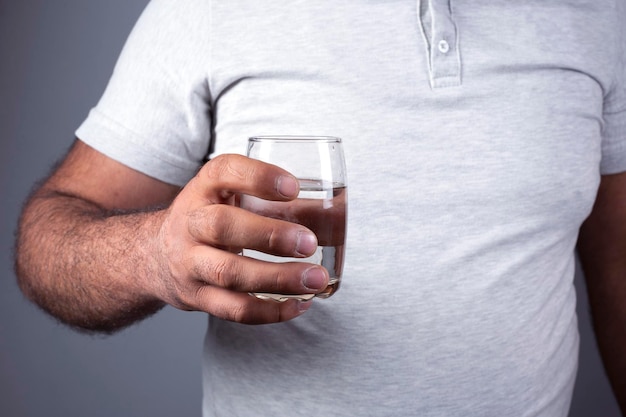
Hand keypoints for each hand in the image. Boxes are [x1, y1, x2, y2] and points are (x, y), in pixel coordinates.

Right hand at [152, 154, 329, 323]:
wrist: (155, 255)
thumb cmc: (209, 218)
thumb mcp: (227, 197)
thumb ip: (272, 199)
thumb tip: (338, 208)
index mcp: (202, 189)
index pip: (223, 172)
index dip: (258, 177)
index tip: (293, 186)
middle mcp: (190, 223)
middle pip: (222, 227)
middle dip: (269, 235)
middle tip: (309, 242)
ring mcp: (189, 263)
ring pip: (229, 274)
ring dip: (277, 278)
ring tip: (315, 279)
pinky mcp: (197, 298)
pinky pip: (233, 310)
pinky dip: (270, 311)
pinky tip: (301, 303)